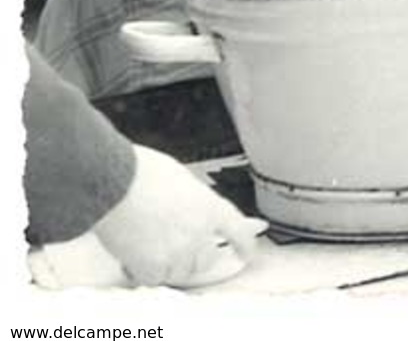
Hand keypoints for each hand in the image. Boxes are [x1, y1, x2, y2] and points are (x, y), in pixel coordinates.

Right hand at [92, 145, 267, 287]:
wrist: (116, 182)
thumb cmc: (142, 172)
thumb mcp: (182, 180)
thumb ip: (191, 201)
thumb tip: (185, 210)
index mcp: (211, 207)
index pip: (239, 231)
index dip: (245, 244)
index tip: (247, 252)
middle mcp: (200, 232)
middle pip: (208, 259)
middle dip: (194, 256)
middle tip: (175, 248)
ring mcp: (178, 252)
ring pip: (182, 272)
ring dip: (169, 265)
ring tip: (149, 247)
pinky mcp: (153, 267)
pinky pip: (155, 279)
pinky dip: (144, 272)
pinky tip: (133, 259)